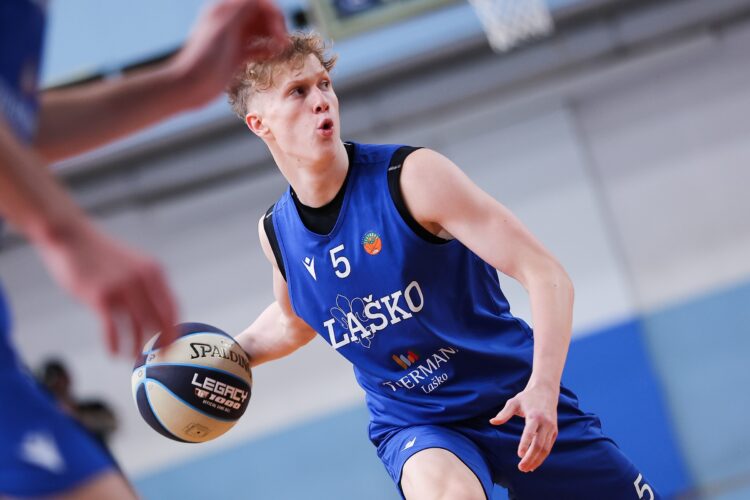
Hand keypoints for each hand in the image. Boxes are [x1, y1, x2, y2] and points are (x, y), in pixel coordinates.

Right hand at [37, 219, 177, 357]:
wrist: (72, 238)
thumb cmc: (100, 255)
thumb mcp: (131, 264)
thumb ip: (144, 283)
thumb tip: (154, 311)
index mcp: (153, 272)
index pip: (172, 307)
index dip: (174, 329)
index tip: (174, 344)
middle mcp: (142, 280)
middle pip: (159, 320)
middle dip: (161, 343)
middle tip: (159, 359)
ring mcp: (122, 288)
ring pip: (137, 327)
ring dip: (136, 346)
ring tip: (132, 357)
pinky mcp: (101, 297)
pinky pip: (113, 328)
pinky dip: (115, 344)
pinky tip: (114, 353)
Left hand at [172, 0, 288, 107]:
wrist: (191, 86)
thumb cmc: (204, 57)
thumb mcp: (224, 28)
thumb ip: (242, 9)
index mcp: (226, 10)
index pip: (257, 1)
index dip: (272, 11)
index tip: (280, 29)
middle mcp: (231, 21)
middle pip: (261, 15)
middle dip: (275, 25)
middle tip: (283, 41)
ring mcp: (234, 39)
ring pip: (261, 31)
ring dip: (274, 37)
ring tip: (282, 49)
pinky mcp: (237, 56)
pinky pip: (258, 47)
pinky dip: (268, 49)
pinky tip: (274, 56)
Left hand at [489, 382, 558, 472]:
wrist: (546, 391)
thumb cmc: (527, 397)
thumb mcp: (514, 402)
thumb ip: (504, 413)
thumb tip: (492, 422)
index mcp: (535, 416)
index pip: (530, 432)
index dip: (525, 444)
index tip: (519, 455)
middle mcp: (546, 423)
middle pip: (539, 444)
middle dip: (531, 458)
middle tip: (521, 468)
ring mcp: (552, 428)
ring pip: (545, 448)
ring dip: (537, 460)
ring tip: (526, 469)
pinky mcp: (554, 432)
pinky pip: (549, 447)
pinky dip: (542, 457)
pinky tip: (534, 464)